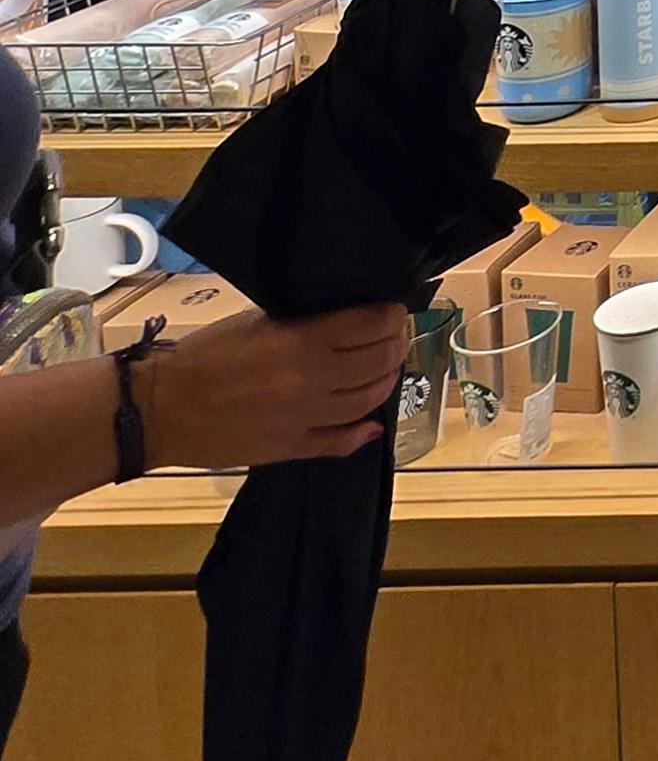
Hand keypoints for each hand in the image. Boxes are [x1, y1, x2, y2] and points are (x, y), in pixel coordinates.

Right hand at [141, 305, 412, 471]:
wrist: (158, 409)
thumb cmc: (203, 356)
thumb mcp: (257, 321)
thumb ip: (305, 323)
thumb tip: (345, 321)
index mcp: (303, 341)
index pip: (372, 324)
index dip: (391, 316)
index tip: (393, 312)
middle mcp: (313, 379)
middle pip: (379, 361)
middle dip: (395, 346)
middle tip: (394, 339)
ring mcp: (305, 418)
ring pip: (368, 401)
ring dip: (385, 383)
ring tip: (384, 370)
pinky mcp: (290, 448)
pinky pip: (340, 443)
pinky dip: (362, 431)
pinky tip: (370, 423)